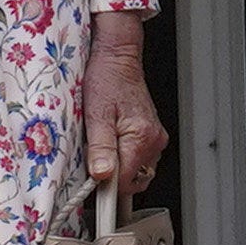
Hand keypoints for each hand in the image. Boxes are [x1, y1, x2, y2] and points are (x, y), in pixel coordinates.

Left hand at [82, 16, 165, 195]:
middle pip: (133, 180)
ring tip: (102, 146)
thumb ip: (100, 147)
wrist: (117, 58)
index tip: (91, 185)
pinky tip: (112, 142)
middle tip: (93, 160)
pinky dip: (124, 157)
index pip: (125, 181)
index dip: (105, 187)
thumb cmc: (106, 79)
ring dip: (119, 167)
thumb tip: (103, 174)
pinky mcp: (151, 135)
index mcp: (141, 137)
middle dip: (112, 177)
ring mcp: (154, 138)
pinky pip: (138, 158)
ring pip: (136, 171)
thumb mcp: (95, 114)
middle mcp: (153, 141)